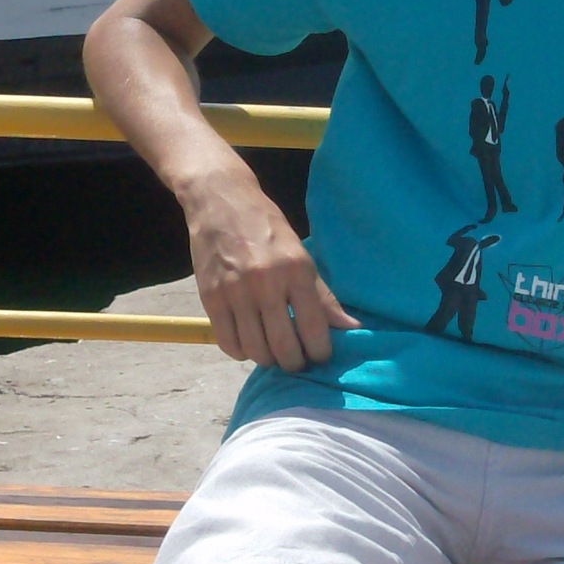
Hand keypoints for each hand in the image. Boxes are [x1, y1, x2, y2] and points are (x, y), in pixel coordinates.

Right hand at [180, 161, 358, 370]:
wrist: (220, 201)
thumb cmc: (267, 228)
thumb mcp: (301, 255)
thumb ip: (323, 296)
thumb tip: (353, 327)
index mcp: (295, 271)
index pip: (314, 329)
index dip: (320, 352)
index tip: (320, 355)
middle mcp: (266, 283)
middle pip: (284, 347)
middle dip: (294, 362)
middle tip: (296, 359)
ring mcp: (235, 292)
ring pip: (255, 350)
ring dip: (268, 359)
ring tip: (273, 352)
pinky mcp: (210, 297)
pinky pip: (228, 342)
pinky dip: (241, 352)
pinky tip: (248, 343)